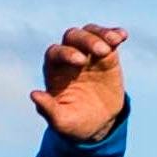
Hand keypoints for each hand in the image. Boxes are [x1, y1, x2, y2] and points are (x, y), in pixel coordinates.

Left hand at [34, 23, 127, 143]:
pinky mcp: (108, 55)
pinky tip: (122, 36)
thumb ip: (47, 109)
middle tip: (100, 51)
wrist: (98, 123)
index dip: (66, 53)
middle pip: (73, 36)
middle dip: (86, 40)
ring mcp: (89, 54)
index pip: (55, 52)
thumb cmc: (74, 122)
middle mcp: (70, 57)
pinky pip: (110, 38)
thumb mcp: (61, 121)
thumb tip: (33, 94)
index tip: (80, 62)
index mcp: (54, 71)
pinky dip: (115, 34)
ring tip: (114, 42)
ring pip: (91, 32)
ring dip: (102, 34)